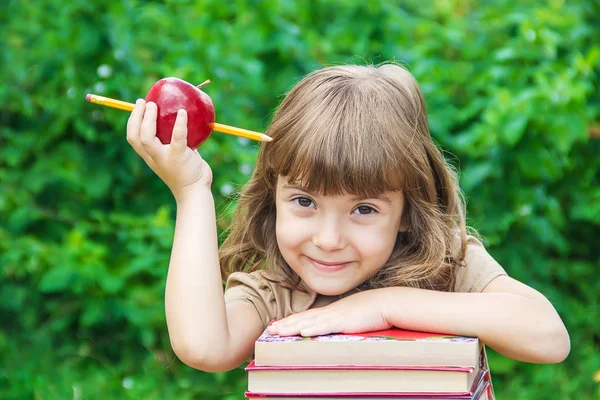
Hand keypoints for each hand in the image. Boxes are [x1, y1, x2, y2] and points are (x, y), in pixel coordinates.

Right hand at [127, 99, 212, 198]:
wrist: (194, 192)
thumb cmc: (187, 173)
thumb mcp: (175, 156)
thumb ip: (174, 142)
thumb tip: (181, 120)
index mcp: (150, 156)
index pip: (133, 138)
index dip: (132, 121)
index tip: (138, 106)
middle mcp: (153, 157)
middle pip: (135, 136)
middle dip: (136, 117)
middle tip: (143, 102)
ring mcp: (164, 158)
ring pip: (147, 137)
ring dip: (148, 119)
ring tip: (154, 105)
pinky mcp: (179, 157)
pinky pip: (177, 137)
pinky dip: (179, 123)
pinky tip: (183, 112)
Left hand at [267, 289, 391, 336]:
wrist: (388, 303)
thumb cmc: (375, 310)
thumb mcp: (355, 315)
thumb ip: (345, 321)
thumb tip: (339, 328)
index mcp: (333, 311)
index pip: (309, 316)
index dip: (293, 321)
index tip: (280, 325)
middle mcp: (331, 312)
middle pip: (304, 319)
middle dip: (287, 324)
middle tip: (270, 329)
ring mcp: (336, 316)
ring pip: (310, 322)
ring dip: (293, 327)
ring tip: (278, 331)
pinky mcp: (345, 321)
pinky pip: (326, 326)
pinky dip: (313, 330)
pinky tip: (302, 333)